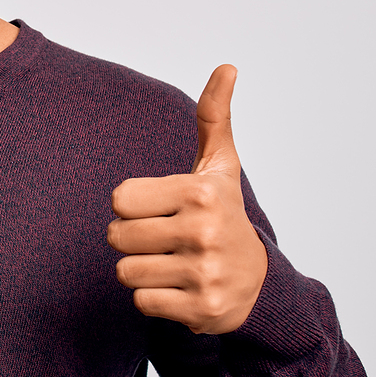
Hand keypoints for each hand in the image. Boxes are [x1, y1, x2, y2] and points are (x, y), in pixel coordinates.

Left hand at [106, 65, 268, 333]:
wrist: (258, 282)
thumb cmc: (224, 214)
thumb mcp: (220, 167)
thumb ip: (214, 116)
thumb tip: (227, 66)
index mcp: (201, 192)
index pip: (119, 200)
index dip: (132, 206)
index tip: (161, 209)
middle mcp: (205, 231)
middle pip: (117, 236)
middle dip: (133, 239)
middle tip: (164, 239)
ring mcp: (205, 273)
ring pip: (126, 272)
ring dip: (141, 270)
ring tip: (172, 264)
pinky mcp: (202, 309)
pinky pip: (141, 302)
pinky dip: (154, 299)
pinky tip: (180, 288)